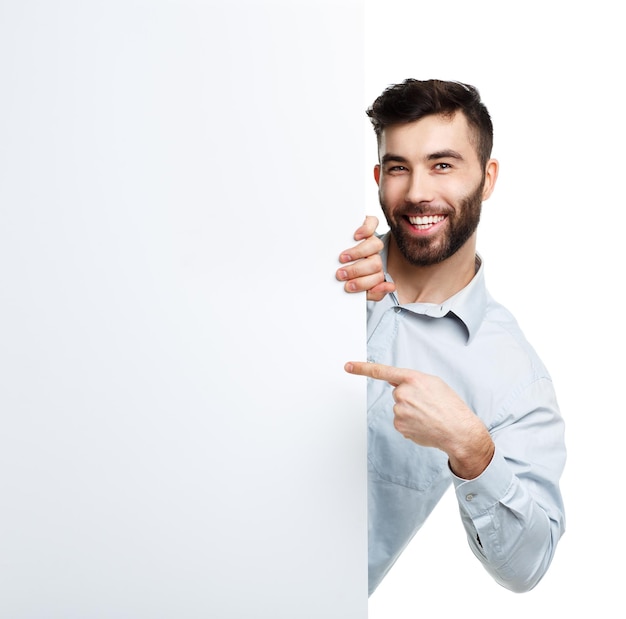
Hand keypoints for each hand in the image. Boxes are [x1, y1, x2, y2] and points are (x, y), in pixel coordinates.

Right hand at [336, 216, 395, 301]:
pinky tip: (356, 236)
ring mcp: (371, 240)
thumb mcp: (353, 286)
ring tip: (343, 258)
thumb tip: (391, 287)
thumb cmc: (341, 271)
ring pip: (376, 245)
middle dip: (356, 271)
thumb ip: (372, 292)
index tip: (348, 286)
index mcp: (373, 271)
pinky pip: (373, 223)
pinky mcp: (366, 224)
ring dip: (359, 253)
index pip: (378, 278)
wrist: (325, 251)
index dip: (364, 283)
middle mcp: (374, 255)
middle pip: (376, 264)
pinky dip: (366, 229)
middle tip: (341, 274)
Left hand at [344, 361, 493, 478]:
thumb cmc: (450, 406)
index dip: (362, 368)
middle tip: (427, 404)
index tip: (347, 366)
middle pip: (397, 393)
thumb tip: (395, 383)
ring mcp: (399, 411)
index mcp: (412, 379)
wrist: (459, 431)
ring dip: (411, 412)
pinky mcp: (399, 426)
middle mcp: (402, 394)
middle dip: (409, 397)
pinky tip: (424, 425)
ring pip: (399, 408)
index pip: (381, 371)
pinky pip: (401, 422)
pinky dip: (411, 424)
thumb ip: (412, 380)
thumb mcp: (434, 383)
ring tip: (429, 415)